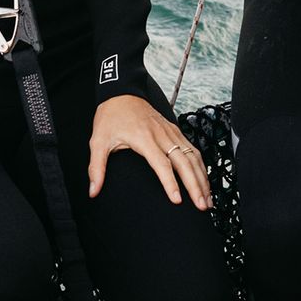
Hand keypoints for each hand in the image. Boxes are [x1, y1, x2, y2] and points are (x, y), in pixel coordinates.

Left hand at [87, 94, 212, 208]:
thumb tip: (93, 191)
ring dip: (202, 178)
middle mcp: (162, 135)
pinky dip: (201, 167)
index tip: (178, 200)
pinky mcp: (175, 131)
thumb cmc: (111, 117)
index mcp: (144, 138)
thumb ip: (96, 167)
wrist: (122, 93)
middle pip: (184, 162)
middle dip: (195, 186)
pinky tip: (204, 181)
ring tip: (208, 200)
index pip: (162, 165)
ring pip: (193, 157)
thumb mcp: (98, 141)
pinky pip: (193, 150)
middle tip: (202, 207)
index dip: (171, 183)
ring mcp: (171, 132)